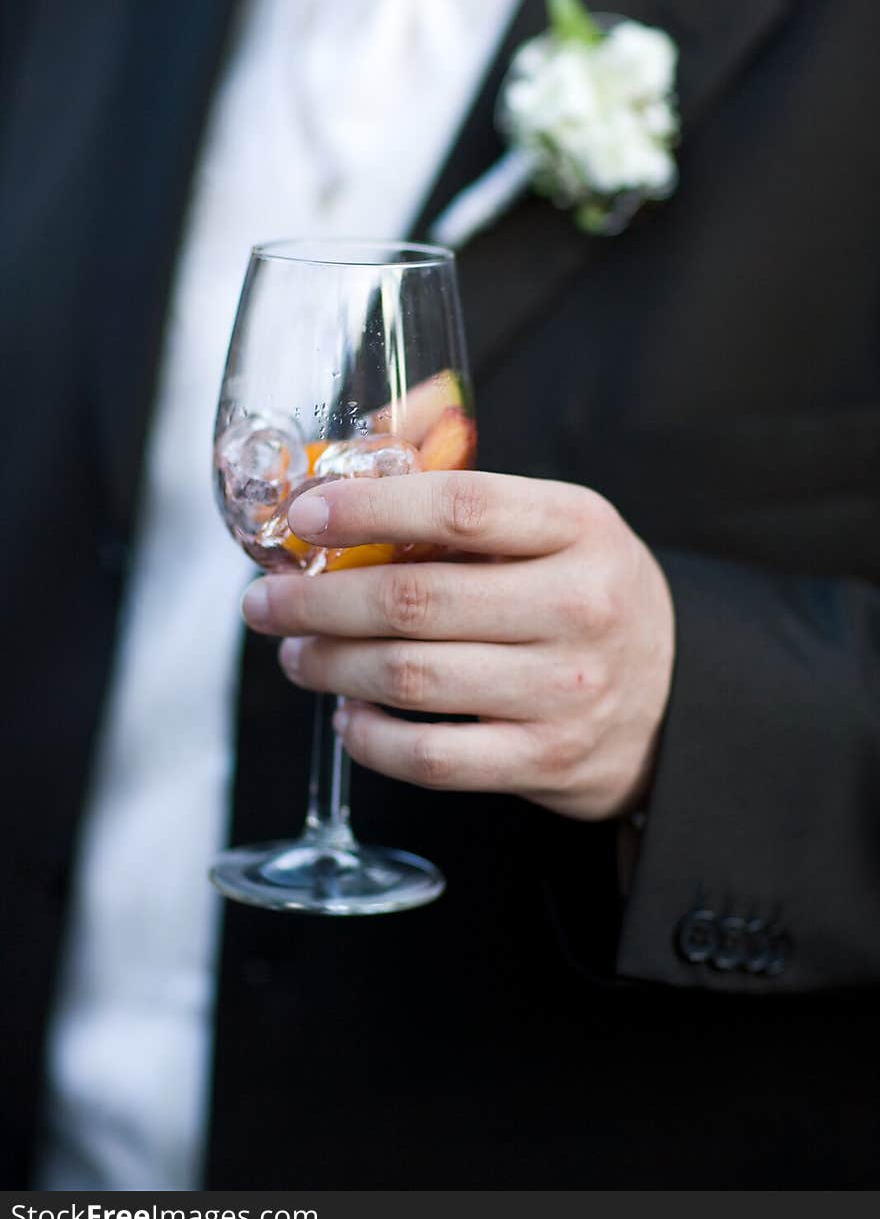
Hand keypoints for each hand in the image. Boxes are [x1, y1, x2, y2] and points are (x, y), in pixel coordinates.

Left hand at [241, 472, 674, 820]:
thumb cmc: (582, 592)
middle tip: (267, 603)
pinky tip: (348, 716)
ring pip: (411, 679)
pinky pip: (432, 757)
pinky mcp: (547, 759)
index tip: (303, 517)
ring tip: (297, 655)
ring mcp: (566, 689)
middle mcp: (579, 605)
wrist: (670, 697)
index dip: (367, 509)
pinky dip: (370, 739)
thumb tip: (341, 459)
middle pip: (415, 600)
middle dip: (317, 601)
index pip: (459, 506)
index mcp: (580, 525)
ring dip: (330, 667)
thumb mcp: (554, 522)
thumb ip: (459, 484)